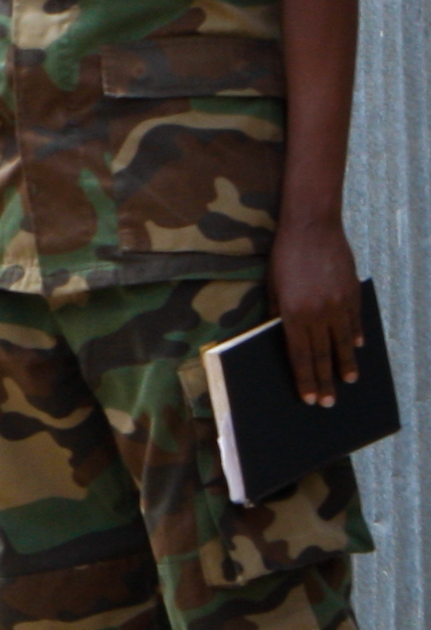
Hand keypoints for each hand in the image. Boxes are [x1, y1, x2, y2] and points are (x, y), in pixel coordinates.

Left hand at [269, 217, 362, 407]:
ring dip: (345, 364)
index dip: (305, 379)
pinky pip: (354, 321)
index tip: (309, 398)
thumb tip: (281, 340)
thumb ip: (277, 315)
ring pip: (343, 342)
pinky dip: (355, 336)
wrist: (312, 226)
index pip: (300, 356)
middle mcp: (318, 313)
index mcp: (293, 314)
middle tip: (328, 403)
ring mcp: (339, 303)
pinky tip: (356, 349)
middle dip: (324, 381)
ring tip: (347, 382)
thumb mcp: (272, 287)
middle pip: (323, 355)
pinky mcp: (352, 292)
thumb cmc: (284, 256)